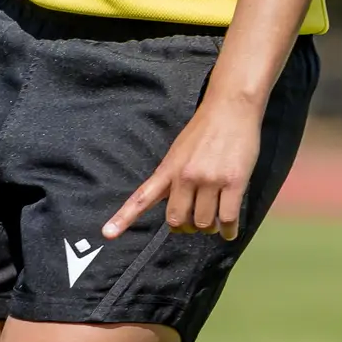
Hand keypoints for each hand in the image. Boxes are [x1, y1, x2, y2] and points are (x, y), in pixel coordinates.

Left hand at [103, 95, 260, 240]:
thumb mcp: (178, 152)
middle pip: (177, 220)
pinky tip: (229, 230)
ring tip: (215, 223)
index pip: (142, 197)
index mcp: (168, 169)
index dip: (124, 217)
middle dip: (185, 227)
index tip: (107, 234)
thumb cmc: (204, 130)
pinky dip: (228, 230)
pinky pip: (228, 219)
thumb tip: (174, 205)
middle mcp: (185, 177)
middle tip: (193, 224)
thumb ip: (172, 177)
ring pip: (204, 223)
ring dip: (209, 228)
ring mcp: (210, 180)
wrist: (230, 108)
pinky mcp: (234, 182)